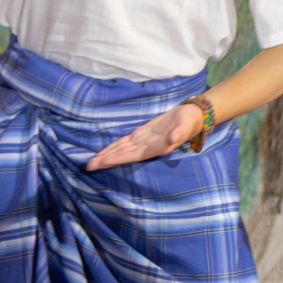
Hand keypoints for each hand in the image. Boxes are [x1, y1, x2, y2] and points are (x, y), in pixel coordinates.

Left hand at [87, 103, 204, 170]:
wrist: (194, 116)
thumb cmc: (190, 120)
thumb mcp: (186, 125)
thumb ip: (180, 133)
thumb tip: (172, 140)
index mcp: (156, 146)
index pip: (132, 154)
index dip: (117, 158)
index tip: (102, 162)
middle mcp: (148, 147)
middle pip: (123, 155)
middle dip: (107, 160)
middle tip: (88, 166)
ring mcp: (144, 141)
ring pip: (122, 150)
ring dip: (108, 155)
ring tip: (93, 162)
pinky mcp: (143, 134)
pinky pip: (126, 142)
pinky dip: (115, 147)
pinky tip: (106, 151)